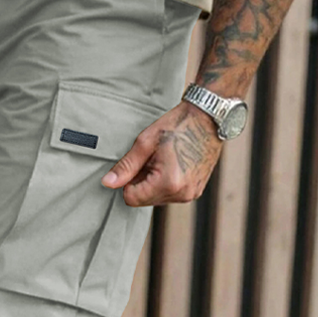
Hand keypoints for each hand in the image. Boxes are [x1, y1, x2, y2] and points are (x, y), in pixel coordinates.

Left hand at [101, 100, 224, 205]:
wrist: (210, 116)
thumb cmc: (178, 124)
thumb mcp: (146, 142)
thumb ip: (126, 166)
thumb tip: (107, 183)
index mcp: (168, 182)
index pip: (131, 198)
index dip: (128, 181)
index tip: (138, 163)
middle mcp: (182, 193)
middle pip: (144, 200)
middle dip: (142, 182)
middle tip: (152, 159)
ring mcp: (191, 194)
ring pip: (156, 198)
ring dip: (154, 183)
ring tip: (165, 159)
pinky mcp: (196, 191)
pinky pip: (170, 194)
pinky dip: (166, 183)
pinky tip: (174, 164)